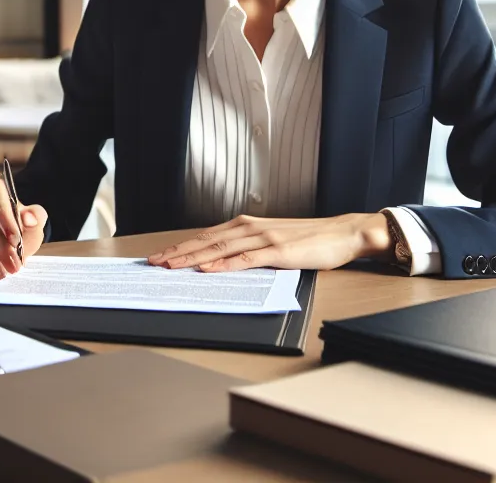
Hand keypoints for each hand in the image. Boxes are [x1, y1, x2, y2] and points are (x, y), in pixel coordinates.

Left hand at [147, 213, 391, 272]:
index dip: (181, 246)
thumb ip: (246, 248)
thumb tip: (219, 263)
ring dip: (193, 257)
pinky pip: (247, 258)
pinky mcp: (278, 250)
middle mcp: (250, 227)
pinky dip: (225, 263)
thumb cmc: (308, 239)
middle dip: (178, 252)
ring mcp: (264, 238)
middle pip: (206, 240)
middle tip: (154, 263)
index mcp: (246, 225)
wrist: (341, 233)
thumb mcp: (271, 240)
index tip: (160, 256)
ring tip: (172, 266)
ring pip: (220, 248)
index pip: (206, 236)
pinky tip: (210, 269)